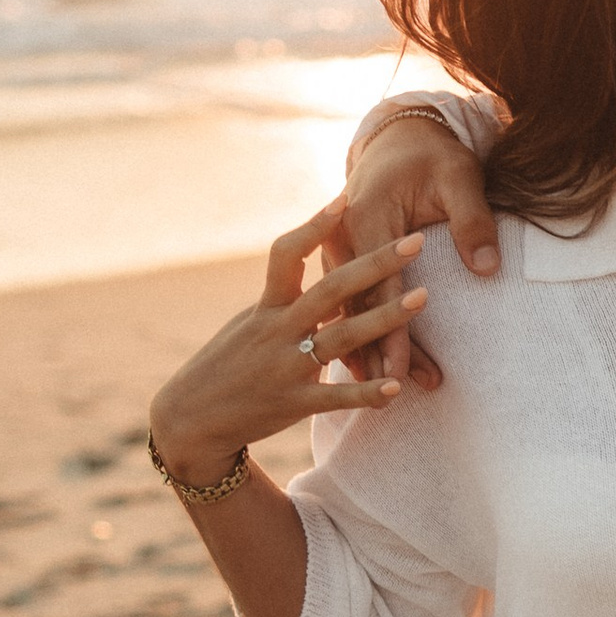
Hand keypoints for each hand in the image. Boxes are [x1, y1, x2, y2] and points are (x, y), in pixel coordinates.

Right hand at [149, 206, 425, 482]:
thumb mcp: (252, 323)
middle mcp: (277, 330)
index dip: (314, 227)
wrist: (192, 418)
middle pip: (330, 289)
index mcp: (267, 307)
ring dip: (384, 318)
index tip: (345, 198)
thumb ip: (286, 298)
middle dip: (374, 263)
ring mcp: (286, 367)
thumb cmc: (229, 364)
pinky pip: (335, 397)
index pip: (287, 255)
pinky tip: (397, 386)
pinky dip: (366, 392)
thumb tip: (317, 264)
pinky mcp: (294, 403)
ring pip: (341, 337)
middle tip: (416, 240)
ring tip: (423, 297)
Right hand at [335, 110, 501, 386]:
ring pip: (348, 310)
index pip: (377, 289)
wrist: (398, 137)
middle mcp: (342, 239)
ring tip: (394, 388)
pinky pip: (346, 301)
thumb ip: (473, 221)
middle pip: (358, 308)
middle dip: (380, 352)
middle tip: (402, 389)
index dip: (390, 333)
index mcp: (365, 218)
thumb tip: (487, 267)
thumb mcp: (459, 177)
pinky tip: (372, 367)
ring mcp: (339, 248)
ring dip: (369, 349)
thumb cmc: (432, 157)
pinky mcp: (344, 256)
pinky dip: (359, 331)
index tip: (400, 370)